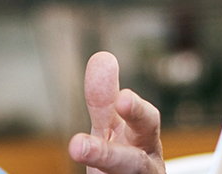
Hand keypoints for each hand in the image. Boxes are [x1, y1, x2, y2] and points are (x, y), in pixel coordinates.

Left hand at [68, 52, 164, 173]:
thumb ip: (104, 99)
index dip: (136, 112)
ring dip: (101, 170)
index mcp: (144, 142)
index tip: (121, 99)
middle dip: (108, 155)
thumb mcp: (113, 129)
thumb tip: (103, 58)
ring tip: (74, 150)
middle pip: (134, 164)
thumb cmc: (125, 157)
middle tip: (76, 145)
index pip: (146, 123)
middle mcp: (144, 167)